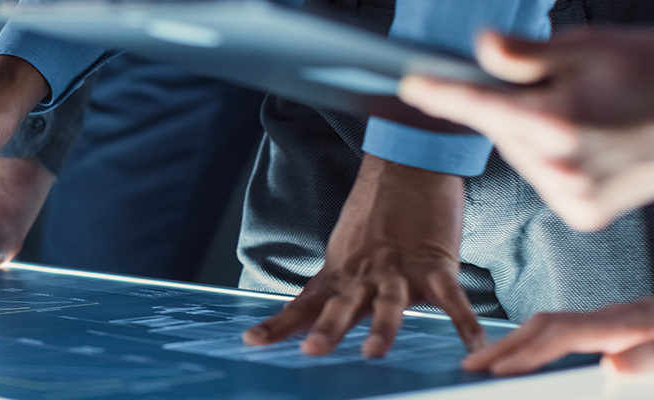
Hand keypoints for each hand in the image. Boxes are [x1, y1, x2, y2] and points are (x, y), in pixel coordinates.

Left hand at [242, 155, 486, 356]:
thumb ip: (335, 287)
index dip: (279, 325)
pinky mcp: (435, 262)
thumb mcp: (344, 252)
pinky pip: (452, 297)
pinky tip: (473, 344)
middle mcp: (364, 274)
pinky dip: (463, 321)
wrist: (408, 166)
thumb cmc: (376, 215)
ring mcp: (399, 268)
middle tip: (313, 350)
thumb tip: (315, 317)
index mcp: (340, 274)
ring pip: (389, 302)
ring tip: (373, 351)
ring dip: (381, 327)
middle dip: (328, 329)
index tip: (251, 341)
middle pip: (342, 305)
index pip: (303, 304)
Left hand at [399, 30, 653, 230]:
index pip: (478, 105)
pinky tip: (586, 145)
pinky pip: (545, 179)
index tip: (413, 85)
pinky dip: (552, 160)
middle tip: (554, 88)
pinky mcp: (584, 213)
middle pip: (500, 131)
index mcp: (557, 123)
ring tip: (582, 116)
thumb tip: (481, 47)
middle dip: (509, 108)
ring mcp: (573, 196)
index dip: (441, 93)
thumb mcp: (590, 49)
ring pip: (520, 156)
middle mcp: (561, 166)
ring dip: (531, 135)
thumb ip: (526, 54)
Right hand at [464, 299, 653, 375]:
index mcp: (625, 325)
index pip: (562, 335)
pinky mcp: (617, 327)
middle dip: (506, 345)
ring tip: (487, 362)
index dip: (527, 353)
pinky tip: (529, 356)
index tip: (496, 371)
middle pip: (546, 325)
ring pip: (552, 326)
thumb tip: (613, 365)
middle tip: (470, 366)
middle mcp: (613, 319)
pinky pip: (566, 331)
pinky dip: (538, 342)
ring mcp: (613, 321)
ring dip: (517, 343)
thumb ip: (650, 358)